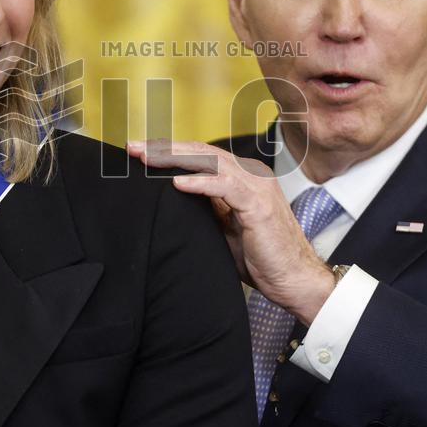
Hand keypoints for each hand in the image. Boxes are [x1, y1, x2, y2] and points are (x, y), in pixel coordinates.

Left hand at [127, 139, 335, 325]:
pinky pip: (226, 186)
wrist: (294, 280)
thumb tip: (172, 197)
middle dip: (164, 148)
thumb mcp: (224, 228)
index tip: (137, 152)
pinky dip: (200, 183)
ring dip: (176, 158)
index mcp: (240, 177)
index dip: (167, 152)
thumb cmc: (261, 257)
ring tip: (147, 159)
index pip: (199, 156)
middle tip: (132, 147)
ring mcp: (256, 186)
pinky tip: (176, 183)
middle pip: (200, 152)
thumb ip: (205, 208)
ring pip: (210, 161)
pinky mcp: (259, 205)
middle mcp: (249, 174)